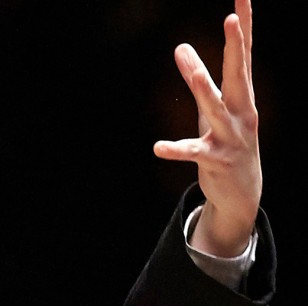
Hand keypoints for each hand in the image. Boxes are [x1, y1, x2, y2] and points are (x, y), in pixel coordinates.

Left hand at [153, 0, 260, 256]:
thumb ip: (198, 77)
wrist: (243, 192)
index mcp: (242, 96)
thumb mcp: (212, 107)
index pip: (243, 56)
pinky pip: (194, 152)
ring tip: (189, 67)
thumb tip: (180, 45)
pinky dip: (177, 149)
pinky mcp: (216, 160)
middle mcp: (243, 112)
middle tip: (231, 16)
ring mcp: (232, 136)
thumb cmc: (226, 141)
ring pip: (215, 108)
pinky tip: (158, 147)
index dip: (244, 27)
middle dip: (235, 45)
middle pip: (237, 73)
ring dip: (203, 87)